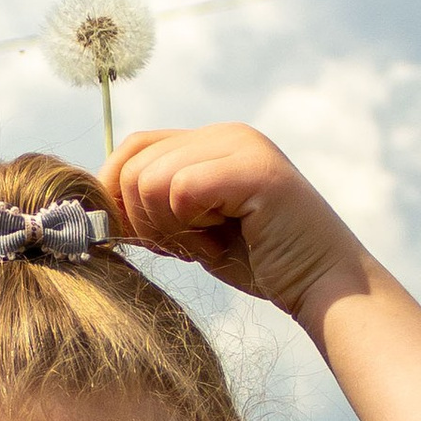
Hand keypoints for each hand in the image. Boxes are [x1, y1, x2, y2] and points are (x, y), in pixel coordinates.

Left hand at [102, 124, 364, 316]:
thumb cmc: (262, 264)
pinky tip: (216, 244)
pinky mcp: (255, 170)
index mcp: (212, 142)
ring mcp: (243, 147)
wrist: (323, 286)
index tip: (143, 238)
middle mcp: (227, 134)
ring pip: (150, 178)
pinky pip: (181, 189)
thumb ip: (156, 206)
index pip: (133, 148)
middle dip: (141, 218)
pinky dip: (187, 227)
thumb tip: (97, 205)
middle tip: (182, 246)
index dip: (118, 194)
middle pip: (133, 162)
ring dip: (166, 226)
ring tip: (204, 245)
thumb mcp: (195, 230)